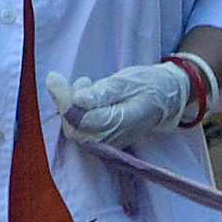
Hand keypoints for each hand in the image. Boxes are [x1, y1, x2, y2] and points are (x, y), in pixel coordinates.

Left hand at [45, 56, 205, 147]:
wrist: (167, 97)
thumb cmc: (149, 85)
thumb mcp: (127, 81)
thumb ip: (102, 92)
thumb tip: (79, 100)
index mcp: (123, 122)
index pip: (83, 118)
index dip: (65, 100)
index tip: (53, 78)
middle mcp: (115, 138)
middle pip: (75, 128)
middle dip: (66, 103)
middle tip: (68, 79)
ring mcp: (109, 143)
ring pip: (76, 130)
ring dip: (72, 106)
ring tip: (86, 83)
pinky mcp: (105, 141)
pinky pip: (82, 130)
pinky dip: (78, 112)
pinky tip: (87, 96)